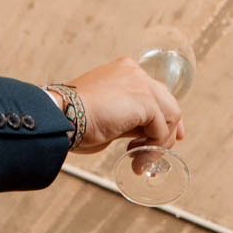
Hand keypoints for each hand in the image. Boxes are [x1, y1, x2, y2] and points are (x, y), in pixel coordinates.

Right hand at [62, 56, 184, 154]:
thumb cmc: (76, 120)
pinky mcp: (145, 101)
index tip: (168, 136)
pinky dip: (154, 148)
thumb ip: (130, 120)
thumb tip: (146, 135)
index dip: (165, 116)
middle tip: (160, 152)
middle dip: (170, 130)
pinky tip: (136, 158)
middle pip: (168, 102)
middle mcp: (135, 73)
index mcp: (124, 72)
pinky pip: (162, 129)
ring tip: (140, 161)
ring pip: (170, 116)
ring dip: (159, 144)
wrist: (62, 117)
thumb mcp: (109, 116)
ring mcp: (141, 84)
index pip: (156, 92)